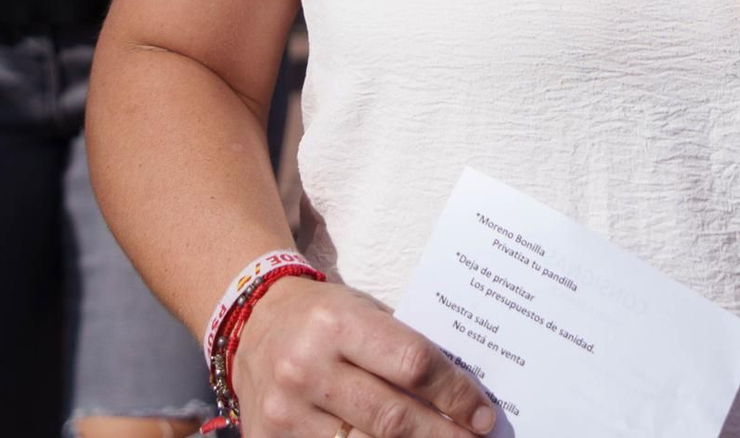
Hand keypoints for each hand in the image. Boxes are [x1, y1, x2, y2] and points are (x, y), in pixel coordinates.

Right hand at [235, 275, 495, 437]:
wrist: (255, 325)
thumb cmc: (324, 318)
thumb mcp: (362, 313)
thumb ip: (403, 349)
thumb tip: (462, 395)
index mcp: (337, 324)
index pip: (412, 364)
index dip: (455, 394)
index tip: (484, 415)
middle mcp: (307, 368)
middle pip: (393, 419)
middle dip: (443, 436)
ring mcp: (286, 413)